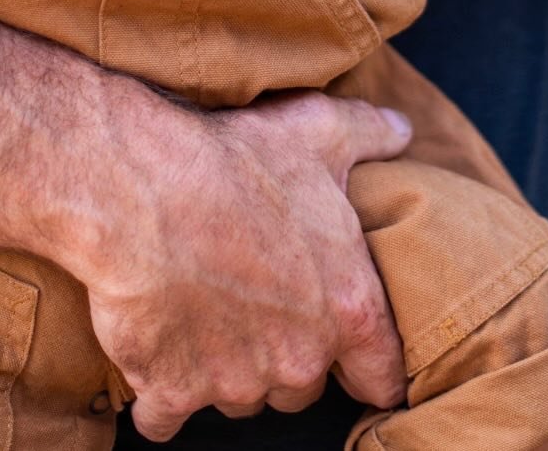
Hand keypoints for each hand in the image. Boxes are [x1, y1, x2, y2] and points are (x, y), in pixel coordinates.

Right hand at [80, 90, 411, 439]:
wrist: (145, 187)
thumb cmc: (237, 159)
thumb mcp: (320, 130)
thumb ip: (371, 134)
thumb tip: (402, 129)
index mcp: (348, 306)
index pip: (383, 375)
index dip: (369, 365)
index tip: (353, 356)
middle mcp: (298, 358)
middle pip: (303, 385)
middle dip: (287, 353)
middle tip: (262, 303)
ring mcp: (234, 382)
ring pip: (242, 397)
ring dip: (228, 368)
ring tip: (209, 310)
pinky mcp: (172, 391)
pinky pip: (168, 418)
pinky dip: (162, 393)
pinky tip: (157, 350)